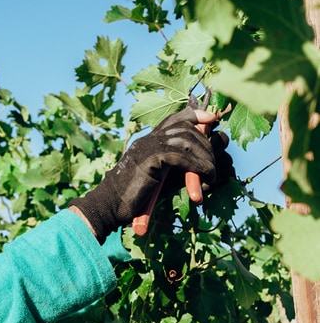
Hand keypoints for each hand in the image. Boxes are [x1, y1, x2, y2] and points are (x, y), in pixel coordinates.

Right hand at [69, 107, 218, 242]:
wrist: (108, 207)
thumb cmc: (131, 199)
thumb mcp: (158, 180)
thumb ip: (177, 170)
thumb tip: (204, 168)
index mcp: (147, 142)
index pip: (172, 120)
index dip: (193, 115)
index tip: (211, 118)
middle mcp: (146, 140)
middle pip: (184, 128)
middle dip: (205, 143)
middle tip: (213, 164)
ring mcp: (146, 147)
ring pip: (185, 139)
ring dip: (204, 156)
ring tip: (211, 173)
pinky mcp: (148, 159)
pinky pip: (180, 156)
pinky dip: (198, 166)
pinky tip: (205, 177)